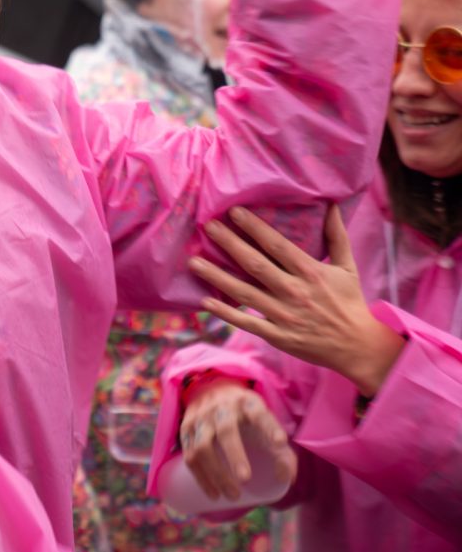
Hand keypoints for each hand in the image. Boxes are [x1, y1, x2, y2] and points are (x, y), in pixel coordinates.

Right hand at [180, 379, 295, 500]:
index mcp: (247, 404)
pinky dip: (201, 477)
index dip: (269, 427)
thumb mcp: (266, 424)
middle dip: (235, 456)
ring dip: (217, 474)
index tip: (280, 442)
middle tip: (246, 479)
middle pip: (226, 431)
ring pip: (203, 446)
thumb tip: (285, 478)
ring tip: (233, 495)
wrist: (210, 391)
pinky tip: (214, 493)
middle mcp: (222, 408)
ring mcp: (201, 418)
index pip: (259, 414)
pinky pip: (190, 456)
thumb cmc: (246, 417)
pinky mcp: (186, 429)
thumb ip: (281, 451)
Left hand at [189, 205, 404, 395]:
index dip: (255, 228)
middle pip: (255, 265)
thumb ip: (337, 236)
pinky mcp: (278, 335)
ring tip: (193, 262)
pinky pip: (247, 322)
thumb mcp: (347, 267)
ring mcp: (284, 315)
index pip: (278, 246)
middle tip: (207, 227)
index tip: (234, 212)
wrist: (358, 346)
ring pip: (245, 292)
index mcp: (311, 272)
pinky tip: (205, 301)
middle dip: (230, 244)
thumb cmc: (349, 302)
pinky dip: (225, 313)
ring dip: (217, 277)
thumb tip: (331, 206)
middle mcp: (295, 292)